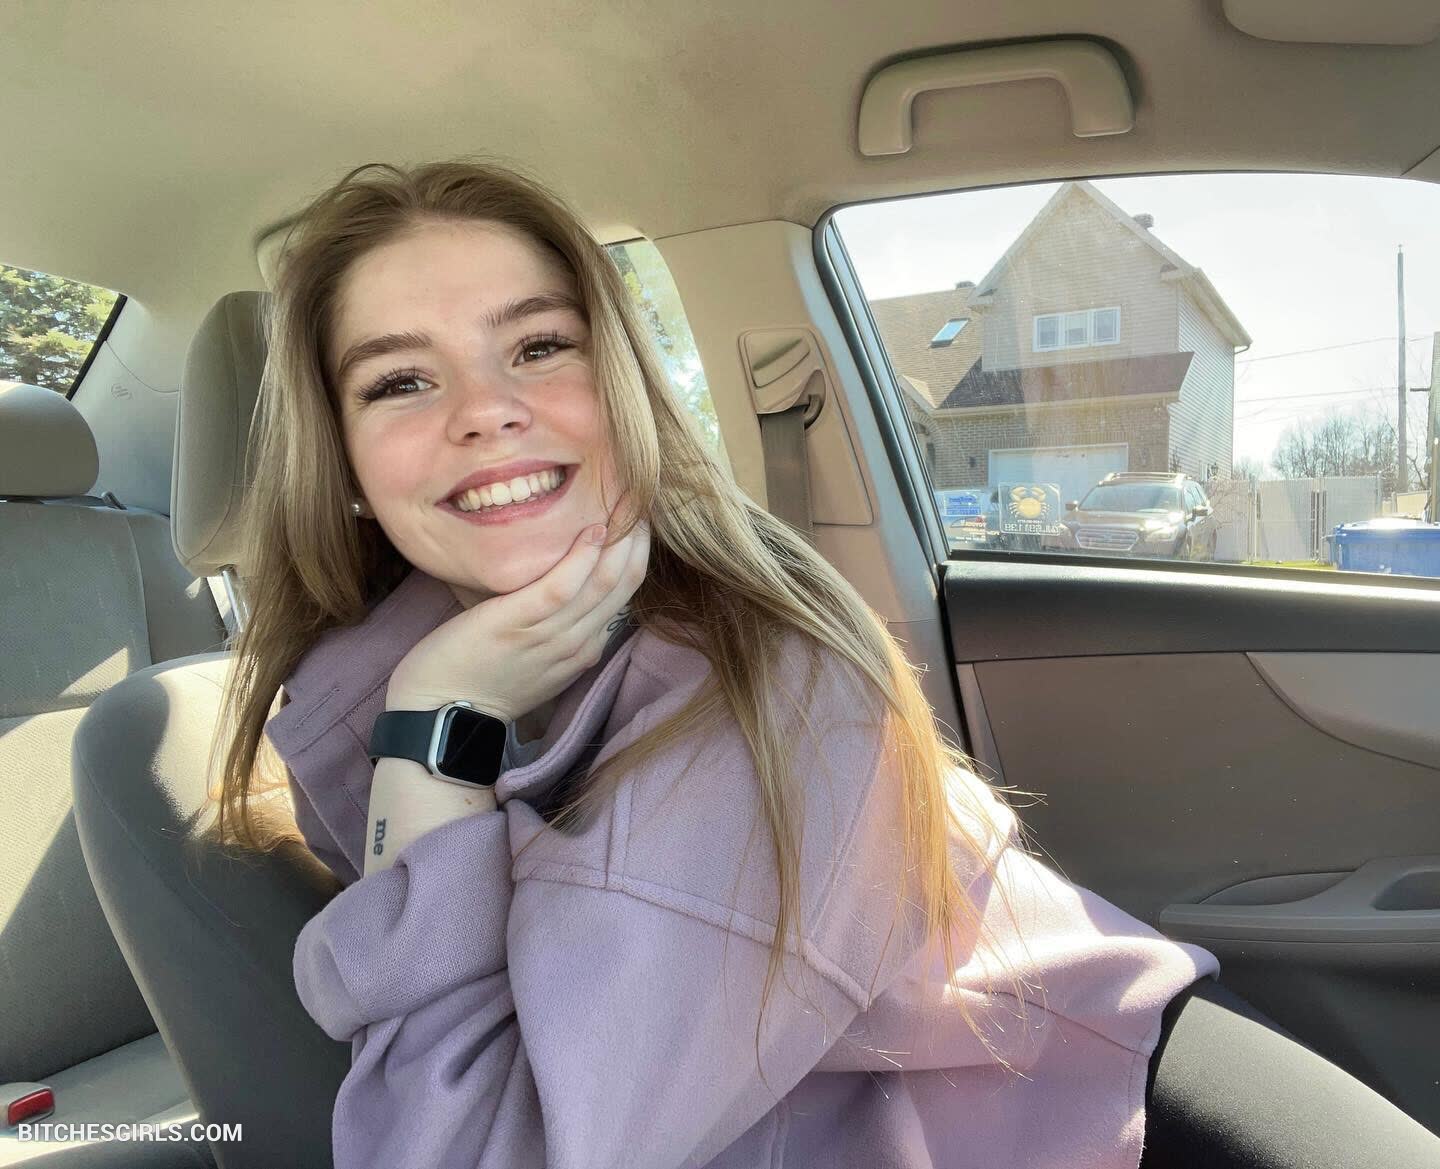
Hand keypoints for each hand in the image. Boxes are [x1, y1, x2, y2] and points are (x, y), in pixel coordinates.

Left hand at [385, 494, 649, 719]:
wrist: (439, 712)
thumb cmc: (478, 681)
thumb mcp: (534, 660)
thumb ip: (555, 628)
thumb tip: (562, 586)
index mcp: (582, 649)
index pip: (623, 596)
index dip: (635, 555)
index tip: (636, 521)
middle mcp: (576, 642)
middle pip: (622, 585)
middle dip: (636, 540)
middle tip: (640, 498)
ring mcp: (550, 634)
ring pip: (604, 583)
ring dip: (619, 540)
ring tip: (626, 502)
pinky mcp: (518, 622)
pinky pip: (562, 586)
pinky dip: (582, 556)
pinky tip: (592, 528)